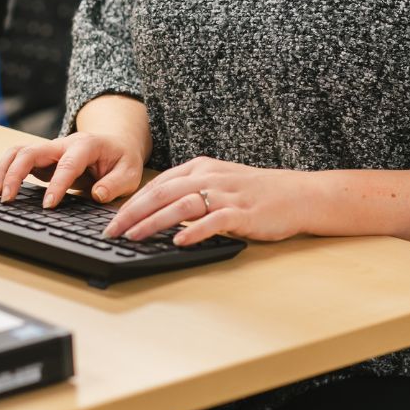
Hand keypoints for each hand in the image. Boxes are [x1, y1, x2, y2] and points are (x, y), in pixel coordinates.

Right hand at [0, 132, 145, 207]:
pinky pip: (19, 159)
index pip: (67, 164)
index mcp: (87, 145)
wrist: (116, 143)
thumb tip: (97, 194)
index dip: (57, 185)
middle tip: (8, 198)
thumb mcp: (130, 173)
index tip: (48, 205)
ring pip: (19, 151)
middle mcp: (64, 144)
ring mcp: (51, 150)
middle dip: (16, 174)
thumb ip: (114, 184)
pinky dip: (6, 170)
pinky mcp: (43, 158)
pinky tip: (0, 188)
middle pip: (32, 151)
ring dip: (4, 170)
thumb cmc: (121, 159)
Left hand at [103, 157, 312, 245]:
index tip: (112, 220)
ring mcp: (227, 194)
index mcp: (200, 167)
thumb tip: (154, 209)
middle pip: (163, 193)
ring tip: (134, 237)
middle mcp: (210, 177)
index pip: (157, 185)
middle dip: (133, 213)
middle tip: (112, 232)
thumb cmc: (256, 191)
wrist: (297, 194)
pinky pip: (214, 221)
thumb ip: (189, 190)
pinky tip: (179, 242)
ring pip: (182, 205)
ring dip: (154, 222)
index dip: (131, 203)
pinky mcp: (243, 213)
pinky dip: (194, 231)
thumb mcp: (218, 181)